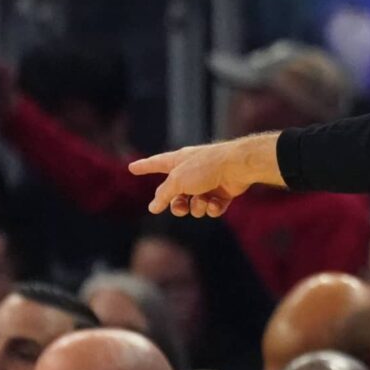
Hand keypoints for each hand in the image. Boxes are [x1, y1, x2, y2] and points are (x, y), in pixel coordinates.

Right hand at [129, 133, 282, 216]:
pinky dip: (212, 208)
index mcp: (178, 161)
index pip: (156, 164)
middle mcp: (192, 172)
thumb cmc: (205, 167)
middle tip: (181, 206)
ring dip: (197, 207)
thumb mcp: (177, 181)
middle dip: (177, 205)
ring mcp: (208, 183)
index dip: (144, 166)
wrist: (237, 167)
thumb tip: (153, 207)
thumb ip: (163, 194)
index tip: (132, 167)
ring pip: (194, 205)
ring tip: (203, 201)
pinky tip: (216, 203)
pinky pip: (212, 208)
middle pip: (176, 195)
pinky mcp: (223, 193)